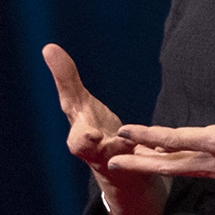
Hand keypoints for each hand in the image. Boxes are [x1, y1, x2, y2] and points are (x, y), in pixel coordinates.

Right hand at [43, 44, 165, 214]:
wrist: (116, 167)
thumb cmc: (93, 128)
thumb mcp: (79, 104)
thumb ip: (66, 78)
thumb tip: (48, 47)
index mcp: (83, 140)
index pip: (78, 143)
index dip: (84, 140)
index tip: (92, 135)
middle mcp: (101, 155)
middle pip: (103, 159)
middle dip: (106, 151)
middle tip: (111, 144)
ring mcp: (122, 163)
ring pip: (126, 161)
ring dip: (132, 151)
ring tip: (138, 144)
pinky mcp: (143, 166)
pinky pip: (151, 161)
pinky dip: (157, 151)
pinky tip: (166, 143)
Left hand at [110, 51, 214, 196]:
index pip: (176, 138)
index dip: (148, 134)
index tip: (125, 130)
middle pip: (168, 163)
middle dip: (138, 162)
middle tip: (111, 160)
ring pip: (178, 170)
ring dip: (152, 165)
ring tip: (129, 159)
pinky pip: (191, 171)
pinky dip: (172, 166)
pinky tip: (164, 161)